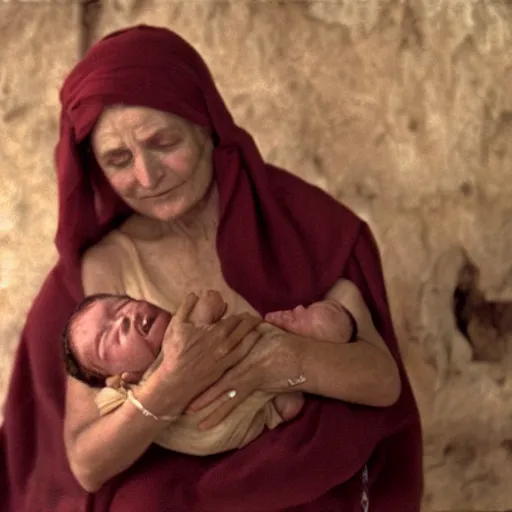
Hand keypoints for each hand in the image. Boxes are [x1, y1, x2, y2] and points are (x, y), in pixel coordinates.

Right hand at [156, 293, 263, 407]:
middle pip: (244, 329)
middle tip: (257, 319)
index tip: (246, 314)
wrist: (177, 380)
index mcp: (216, 331)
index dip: (242, 316)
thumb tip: (193, 294)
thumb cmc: (176, 352)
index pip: (236, 319)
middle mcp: (226, 343)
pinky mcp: (227, 368)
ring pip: (247, 341)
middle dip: (252, 322)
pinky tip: (254, 345)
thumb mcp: (176, 325)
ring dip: (254, 333)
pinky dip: (251, 347)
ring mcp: (228, 356)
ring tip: (259, 329)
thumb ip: (186, 307)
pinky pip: (244, 355)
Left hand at [187, 327, 303, 429]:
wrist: (301, 355)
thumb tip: (248, 324)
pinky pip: (232, 400)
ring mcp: (244, 370)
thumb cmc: (285, 344)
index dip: (201, 359)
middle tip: (178, 388)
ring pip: (218, 386)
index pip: (216, 354)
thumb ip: (253, 331)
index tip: (186, 366)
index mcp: (240, 346)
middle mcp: (238, 358)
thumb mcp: (266, 333)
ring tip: (186, 408)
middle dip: (196, 381)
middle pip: (212, 370)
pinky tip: (206, 423)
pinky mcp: (252, 382)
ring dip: (202, 398)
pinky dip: (218, 412)